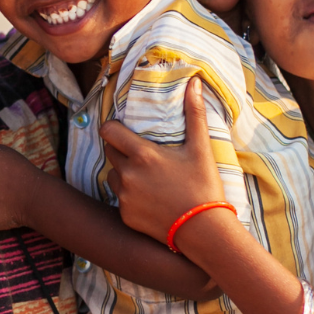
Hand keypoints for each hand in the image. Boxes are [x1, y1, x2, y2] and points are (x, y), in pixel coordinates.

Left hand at [100, 78, 224, 244]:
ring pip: (113, 176)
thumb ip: (194, 114)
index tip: (124, 130)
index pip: (108, 131)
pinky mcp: (124, 215)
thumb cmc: (205, 187)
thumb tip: (194, 82)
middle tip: (143, 155)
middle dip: (121, 150)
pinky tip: (151, 200)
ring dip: (124, 174)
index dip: (113, 128)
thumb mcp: (201, 149)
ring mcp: (124, 196)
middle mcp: (127, 174)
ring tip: (149, 179)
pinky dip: (130, 197)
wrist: (205, 231)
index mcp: (142, 155)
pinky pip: (120, 199)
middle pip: (110, 152)